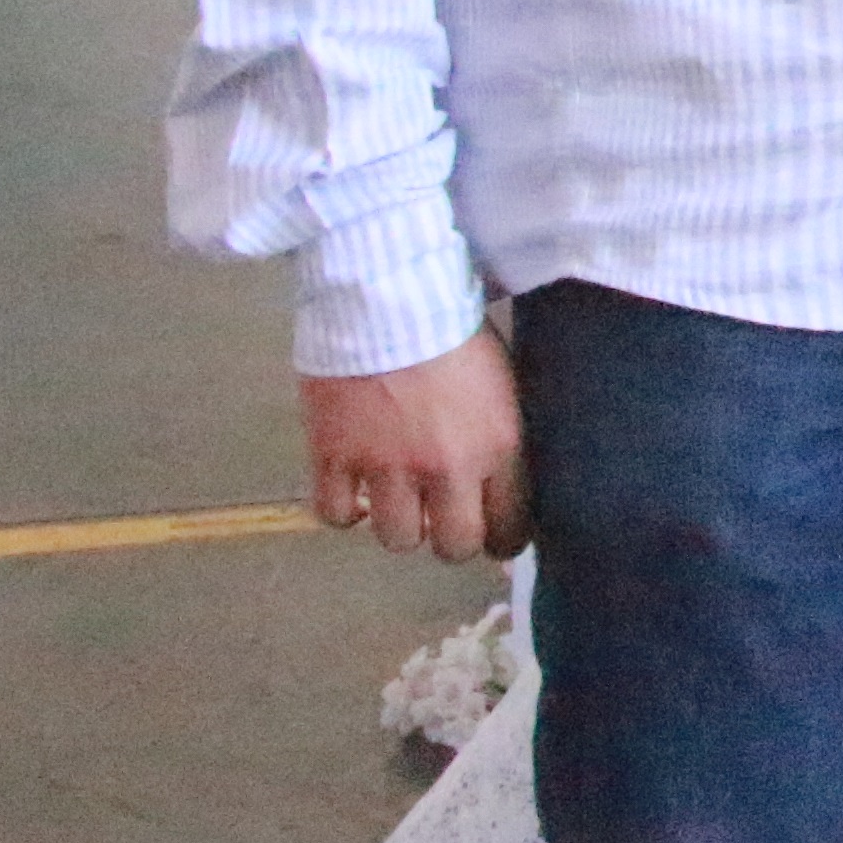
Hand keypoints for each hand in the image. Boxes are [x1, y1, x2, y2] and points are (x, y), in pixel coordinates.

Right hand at [304, 333, 529, 563]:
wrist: (387, 295)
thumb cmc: (455, 331)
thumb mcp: (504, 383)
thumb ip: (503, 437)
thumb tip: (506, 480)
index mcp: (498, 446)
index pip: (509, 527)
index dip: (502, 538)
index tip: (495, 534)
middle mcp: (445, 467)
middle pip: (454, 547)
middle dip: (453, 541)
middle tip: (446, 521)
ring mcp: (385, 466)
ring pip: (398, 539)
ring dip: (400, 525)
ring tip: (399, 499)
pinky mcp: (333, 455)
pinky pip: (335, 515)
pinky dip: (344, 510)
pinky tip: (354, 491)